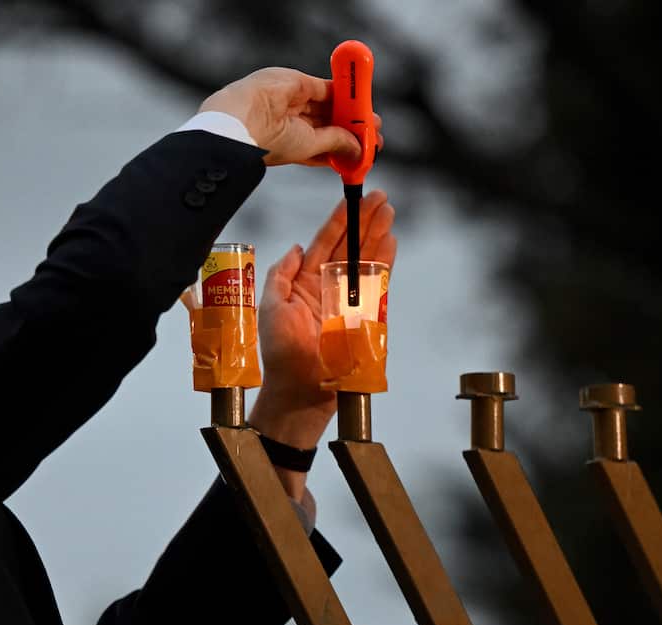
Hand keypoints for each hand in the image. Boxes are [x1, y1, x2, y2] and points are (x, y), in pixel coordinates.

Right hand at [199, 67, 382, 166]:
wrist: (242, 120)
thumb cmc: (267, 142)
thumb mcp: (308, 147)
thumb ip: (334, 141)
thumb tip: (357, 146)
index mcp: (294, 144)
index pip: (326, 144)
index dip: (347, 146)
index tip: (366, 150)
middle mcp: (296, 123)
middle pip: (332, 123)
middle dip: (354, 128)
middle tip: (375, 132)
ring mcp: (297, 102)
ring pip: (332, 104)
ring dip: (353, 111)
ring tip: (373, 120)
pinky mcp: (299, 83)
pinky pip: (328, 85)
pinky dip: (346, 90)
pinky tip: (361, 99)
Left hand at [251, 189, 396, 447]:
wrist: (300, 390)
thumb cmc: (281, 354)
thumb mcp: (270, 307)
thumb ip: (281, 275)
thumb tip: (298, 248)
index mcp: (304, 283)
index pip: (325, 244)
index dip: (338, 221)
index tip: (352, 199)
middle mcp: (329, 288)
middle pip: (350, 247)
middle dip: (365, 221)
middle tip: (380, 198)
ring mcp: (348, 301)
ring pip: (366, 261)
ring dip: (377, 236)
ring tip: (388, 213)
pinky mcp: (364, 318)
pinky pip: (377, 287)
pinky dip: (384, 264)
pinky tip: (390, 244)